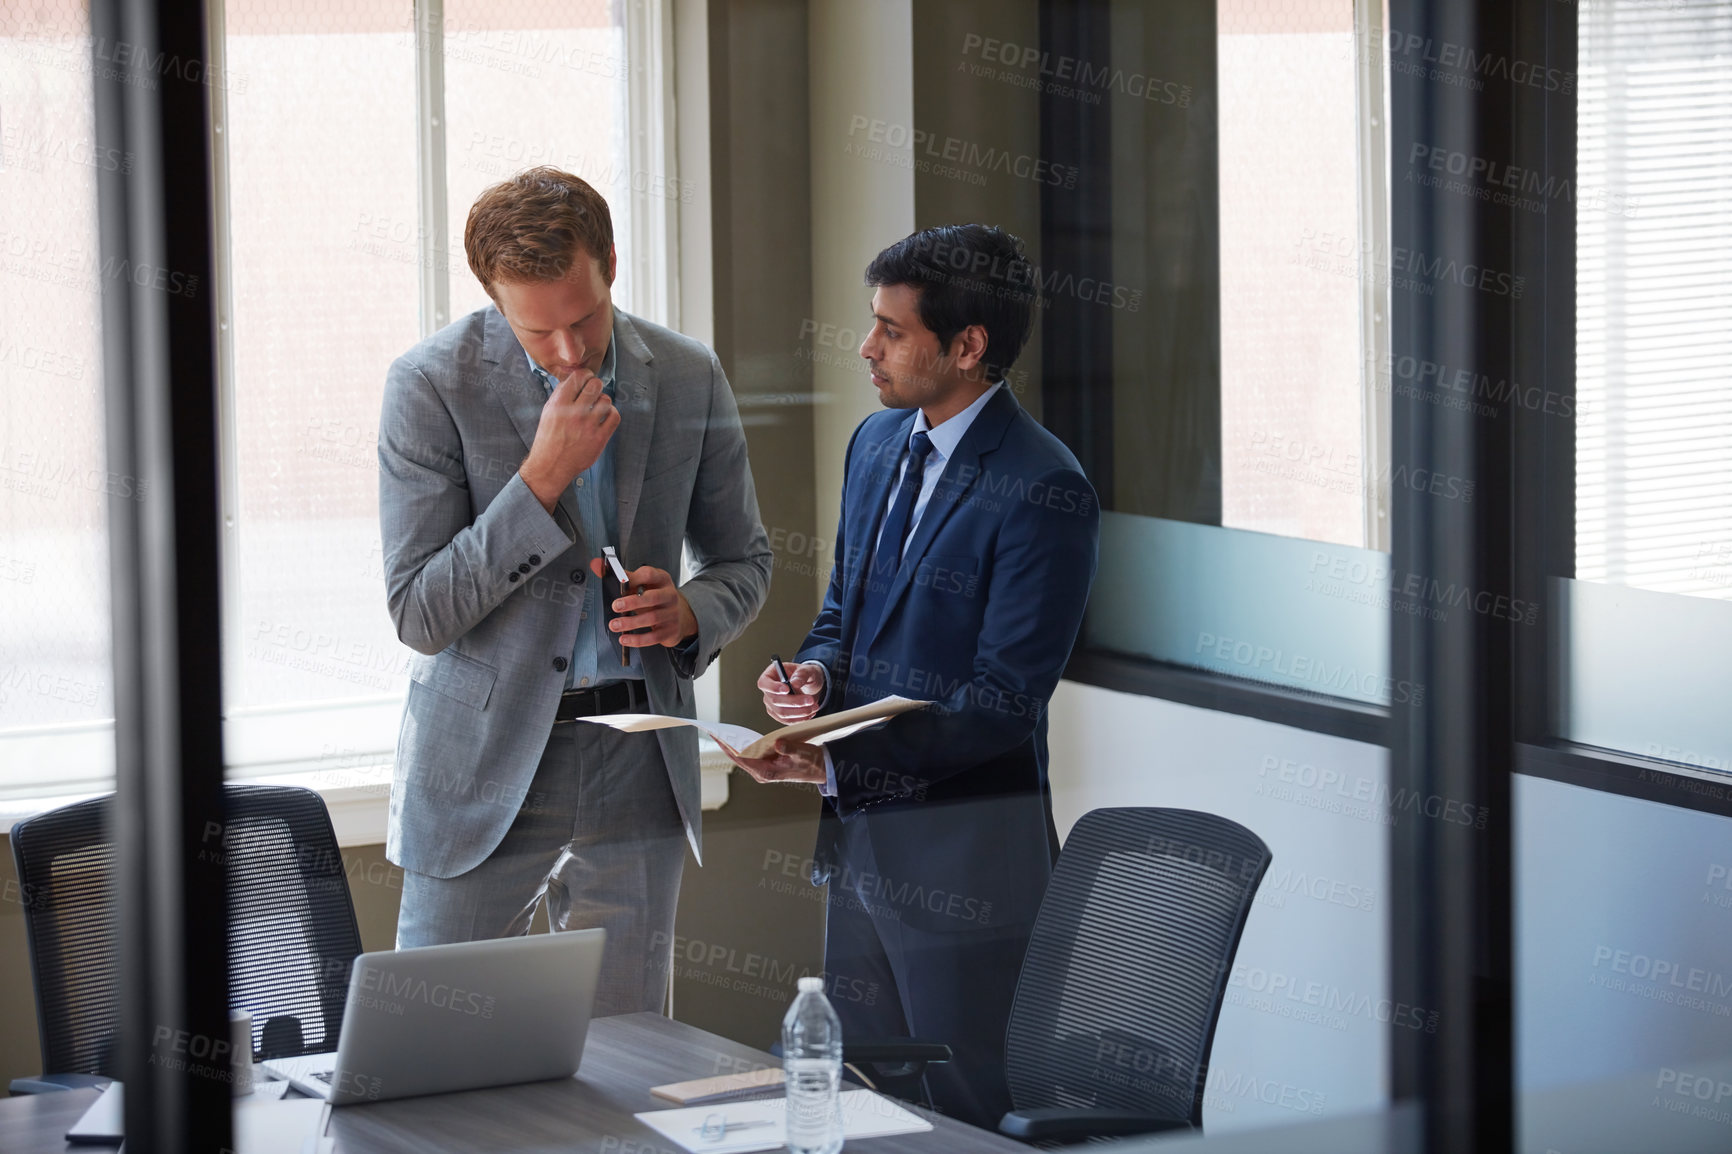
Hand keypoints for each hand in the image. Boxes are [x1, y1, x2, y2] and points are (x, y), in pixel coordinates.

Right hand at [521, 369, 618, 511]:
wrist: (551, 466)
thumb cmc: (549, 438)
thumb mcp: (548, 412)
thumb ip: (560, 394)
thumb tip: (575, 378)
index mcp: (558, 404)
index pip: (578, 377)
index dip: (585, 375)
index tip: (586, 379)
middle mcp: (574, 413)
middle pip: (595, 385)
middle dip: (595, 385)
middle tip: (594, 391)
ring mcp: (588, 426)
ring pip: (606, 399)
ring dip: (603, 400)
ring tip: (597, 406)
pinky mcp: (599, 438)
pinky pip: (614, 416)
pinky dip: (612, 413)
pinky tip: (605, 416)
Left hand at [591, 559, 698, 646]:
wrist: (679, 616)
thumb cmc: (656, 598)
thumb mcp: (644, 584)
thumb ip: (622, 576)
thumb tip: (597, 565)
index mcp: (662, 580)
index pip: (649, 575)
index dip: (634, 578)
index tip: (620, 581)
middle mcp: (669, 596)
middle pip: (652, 598)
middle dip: (632, 602)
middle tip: (616, 606)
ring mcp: (671, 614)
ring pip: (651, 619)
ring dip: (630, 623)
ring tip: (614, 625)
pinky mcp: (670, 630)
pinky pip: (653, 637)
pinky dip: (637, 639)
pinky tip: (625, 638)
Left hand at [726, 739, 827, 784]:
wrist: (822, 768)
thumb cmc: (813, 762)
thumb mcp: (803, 753)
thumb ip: (789, 748)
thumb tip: (777, 743)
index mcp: (767, 772)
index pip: (741, 759)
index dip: (728, 747)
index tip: (718, 737)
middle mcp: (762, 773)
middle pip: (738, 758)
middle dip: (726, 745)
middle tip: (714, 732)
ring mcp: (764, 769)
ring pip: (743, 756)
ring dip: (733, 745)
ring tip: (723, 733)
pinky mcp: (767, 764)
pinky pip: (750, 755)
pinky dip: (743, 745)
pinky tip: (738, 736)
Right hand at [758, 660, 825, 724]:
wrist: (809, 685)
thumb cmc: (804, 675)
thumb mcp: (807, 670)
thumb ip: (801, 674)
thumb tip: (794, 683)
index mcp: (771, 675)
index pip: (764, 683)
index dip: (773, 687)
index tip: (787, 689)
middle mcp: (768, 691)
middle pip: (775, 700)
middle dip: (794, 702)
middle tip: (810, 700)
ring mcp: (772, 704)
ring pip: (781, 713)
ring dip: (799, 712)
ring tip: (814, 707)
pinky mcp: (779, 715)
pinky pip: (787, 720)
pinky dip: (800, 719)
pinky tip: (810, 713)